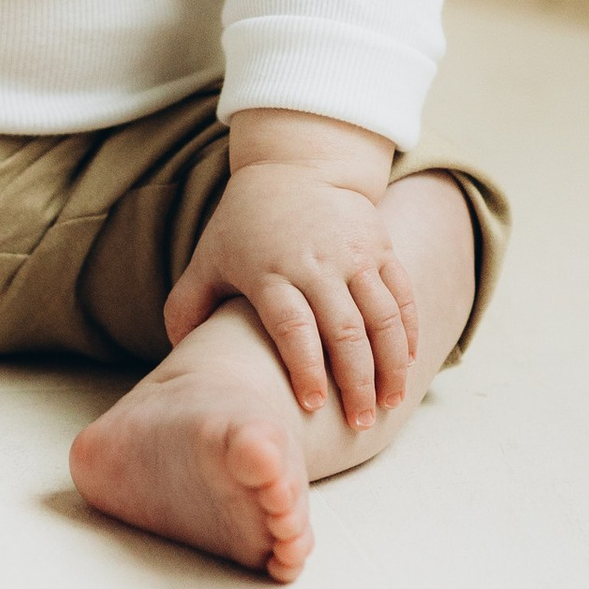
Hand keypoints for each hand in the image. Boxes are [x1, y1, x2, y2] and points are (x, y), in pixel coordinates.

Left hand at [165, 141, 416, 433]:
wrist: (295, 166)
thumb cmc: (244, 225)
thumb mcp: (208, 259)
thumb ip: (188, 306)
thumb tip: (179, 354)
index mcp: (271, 271)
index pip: (293, 328)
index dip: (305, 369)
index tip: (313, 406)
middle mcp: (317, 263)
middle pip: (345, 331)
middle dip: (357, 383)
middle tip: (360, 422)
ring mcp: (354, 253)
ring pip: (383, 317)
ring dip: (391, 365)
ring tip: (389, 403)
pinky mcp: (381, 246)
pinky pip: (403, 295)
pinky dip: (409, 333)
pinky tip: (406, 365)